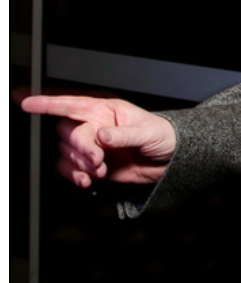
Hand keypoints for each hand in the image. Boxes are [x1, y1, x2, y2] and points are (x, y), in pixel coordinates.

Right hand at [21, 95, 176, 187]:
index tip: (27, 103)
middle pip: (66, 132)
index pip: (72, 104)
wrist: (170, 160)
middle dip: (79, 147)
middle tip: (98, 159)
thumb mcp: (147, 132)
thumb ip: (122, 135)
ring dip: (79, 164)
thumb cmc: (162, 136)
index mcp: (106, 110)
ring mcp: (91, 145)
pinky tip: (87, 180)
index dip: (48, 103)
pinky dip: (74, 175)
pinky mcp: (91, 164)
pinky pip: (69, 168)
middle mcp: (95, 125)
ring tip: (101, 168)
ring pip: (66, 152)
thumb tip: (101, 135)